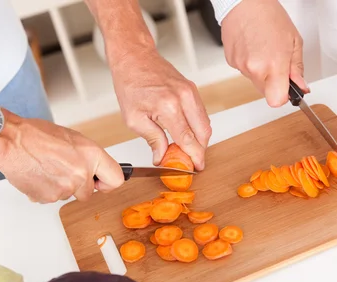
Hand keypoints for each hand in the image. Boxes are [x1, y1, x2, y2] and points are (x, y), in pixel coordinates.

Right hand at [0, 114, 124, 202]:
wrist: (11, 141)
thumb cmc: (36, 135)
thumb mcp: (73, 139)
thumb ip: (87, 157)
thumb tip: (94, 169)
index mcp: (91, 155)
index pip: (116, 179)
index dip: (107, 183)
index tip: (101, 183)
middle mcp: (81, 174)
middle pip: (88, 193)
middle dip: (77, 186)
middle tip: (62, 170)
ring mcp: (65, 188)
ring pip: (68, 195)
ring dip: (59, 186)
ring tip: (46, 167)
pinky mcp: (49, 198)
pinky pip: (51, 198)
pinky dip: (45, 189)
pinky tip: (38, 174)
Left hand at [109, 47, 210, 169]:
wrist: (134, 58)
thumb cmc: (130, 84)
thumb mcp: (134, 119)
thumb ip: (152, 139)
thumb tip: (162, 156)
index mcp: (169, 106)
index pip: (188, 139)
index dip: (194, 156)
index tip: (196, 167)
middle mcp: (184, 97)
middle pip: (203, 133)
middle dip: (200, 150)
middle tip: (192, 161)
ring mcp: (190, 91)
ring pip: (205, 123)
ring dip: (200, 139)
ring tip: (187, 149)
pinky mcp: (191, 89)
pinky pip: (201, 113)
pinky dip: (197, 126)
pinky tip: (187, 134)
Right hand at [221, 0, 308, 106]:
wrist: (245, 3)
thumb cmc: (269, 16)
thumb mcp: (293, 41)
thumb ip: (296, 68)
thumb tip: (300, 86)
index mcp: (273, 64)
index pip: (276, 100)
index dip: (283, 97)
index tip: (287, 89)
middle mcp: (255, 69)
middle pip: (266, 93)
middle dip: (273, 82)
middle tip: (276, 63)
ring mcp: (241, 66)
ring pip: (255, 82)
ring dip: (261, 71)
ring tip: (263, 50)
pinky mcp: (231, 63)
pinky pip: (245, 72)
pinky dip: (250, 64)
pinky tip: (253, 48)